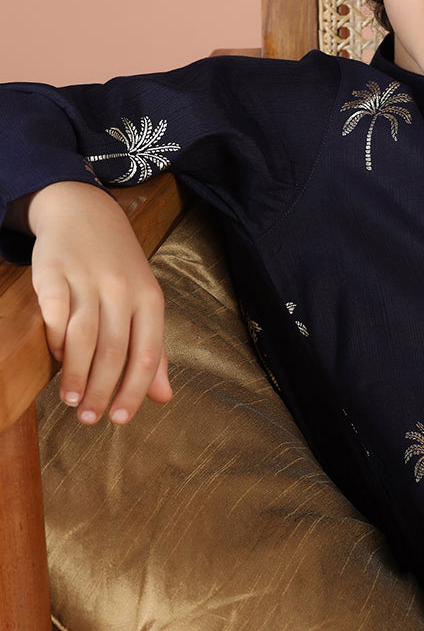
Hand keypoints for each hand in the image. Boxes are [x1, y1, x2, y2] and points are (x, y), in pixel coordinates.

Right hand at [25, 181, 171, 424]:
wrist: (84, 210)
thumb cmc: (118, 267)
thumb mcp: (144, 302)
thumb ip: (153, 349)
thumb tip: (163, 397)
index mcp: (150, 298)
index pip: (147, 354)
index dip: (135, 391)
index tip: (119, 419)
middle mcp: (122, 288)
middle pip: (114, 350)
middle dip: (101, 390)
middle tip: (89, 419)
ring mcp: (87, 277)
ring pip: (83, 337)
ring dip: (76, 374)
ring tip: (71, 400)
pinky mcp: (54, 269)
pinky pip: (54, 313)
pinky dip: (55, 340)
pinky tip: (56, 357)